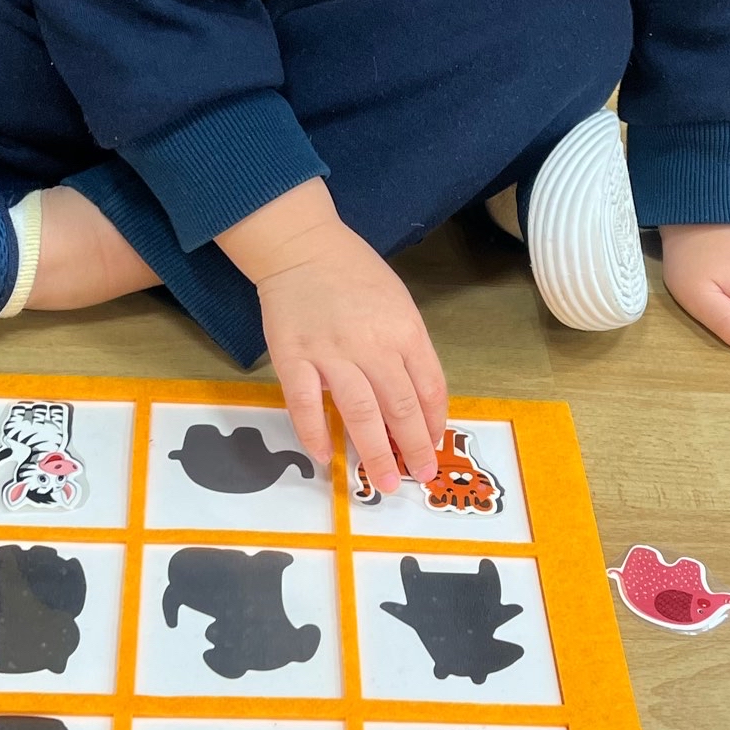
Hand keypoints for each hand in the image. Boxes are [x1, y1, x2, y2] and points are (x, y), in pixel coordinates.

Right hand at [220, 181, 446, 491]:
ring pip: (359, 413)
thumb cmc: (356, 275)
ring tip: (385, 482)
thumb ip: (409, 350)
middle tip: (420, 477)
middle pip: (399, 407)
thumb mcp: (398, 305)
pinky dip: (315, 434)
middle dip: (414, 448)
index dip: (435, 422)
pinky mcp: (293, 357)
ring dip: (374, 452)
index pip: (429, 387)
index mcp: (405, 331)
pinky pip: (306, 404)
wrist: (303, 248)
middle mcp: (372, 345)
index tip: (435, 445)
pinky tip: (325, 457)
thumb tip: (417, 402)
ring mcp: (331, 353)